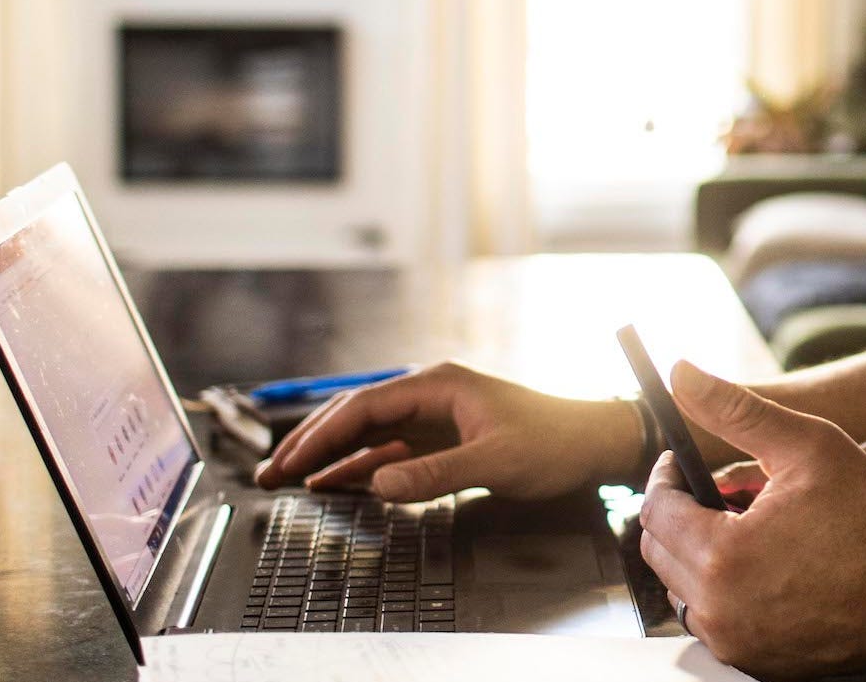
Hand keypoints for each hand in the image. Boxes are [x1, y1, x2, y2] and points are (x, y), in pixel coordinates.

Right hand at [252, 360, 638, 501]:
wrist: (594, 442)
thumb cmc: (555, 442)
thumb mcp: (496, 460)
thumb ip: (436, 472)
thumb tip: (379, 482)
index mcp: (438, 384)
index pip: (364, 406)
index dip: (322, 434)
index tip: (291, 460)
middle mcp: (430, 394)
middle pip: (356, 416)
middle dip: (311, 444)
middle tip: (270, 472)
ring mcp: (435, 416)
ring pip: (368, 434)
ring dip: (329, 456)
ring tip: (287, 479)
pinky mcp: (443, 439)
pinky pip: (389, 451)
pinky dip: (359, 467)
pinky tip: (333, 482)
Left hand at [638, 361, 865, 677]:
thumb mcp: (809, 447)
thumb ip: (737, 410)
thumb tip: (682, 373)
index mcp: (722, 556)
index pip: (655, 510)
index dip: (665, 476)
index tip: (682, 461)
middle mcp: (719, 611)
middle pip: (660, 552)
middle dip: (684, 512)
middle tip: (728, 491)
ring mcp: (736, 644)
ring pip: (684, 588)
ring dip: (702, 552)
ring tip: (755, 525)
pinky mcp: (756, 664)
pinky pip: (716, 619)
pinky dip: (726, 589)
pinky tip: (771, 564)